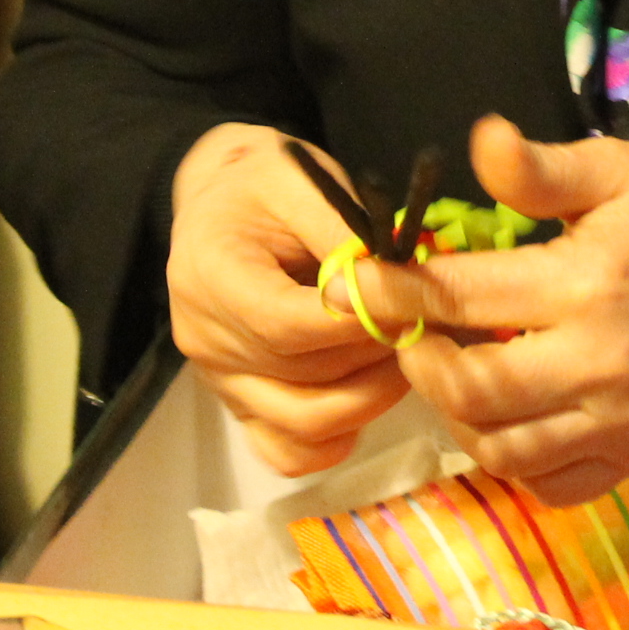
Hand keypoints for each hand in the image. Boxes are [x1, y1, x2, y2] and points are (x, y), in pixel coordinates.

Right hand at [166, 121, 413, 474]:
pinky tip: (365, 397)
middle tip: (424, 325)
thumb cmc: (264, 183)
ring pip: (300, 424)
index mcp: (209, 273)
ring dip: (367, 399)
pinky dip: (333, 440)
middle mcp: (204, 338)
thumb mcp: (301, 180)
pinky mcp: (238, 403)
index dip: (354, 324)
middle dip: (374, 356)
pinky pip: (285, 450)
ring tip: (405, 356)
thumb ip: (340, 230)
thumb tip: (391, 283)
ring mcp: (218, 379)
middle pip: (300, 378)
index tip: (409, 305)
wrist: (222, 202)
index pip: (284, 324)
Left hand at [377, 116, 628, 505]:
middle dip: (419, 363)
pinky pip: (551, 485)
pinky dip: (511, 461)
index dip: (397, 293)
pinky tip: (501, 419)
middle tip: (407, 335)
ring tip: (450, 373)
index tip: (358, 285)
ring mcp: (618, 419)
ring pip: (503, 449)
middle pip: (472, 390)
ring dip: (457, 415)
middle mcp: (598, 361)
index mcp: (586, 282)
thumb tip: (478, 139)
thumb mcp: (620, 170)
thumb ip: (543, 168)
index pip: (464, 297)